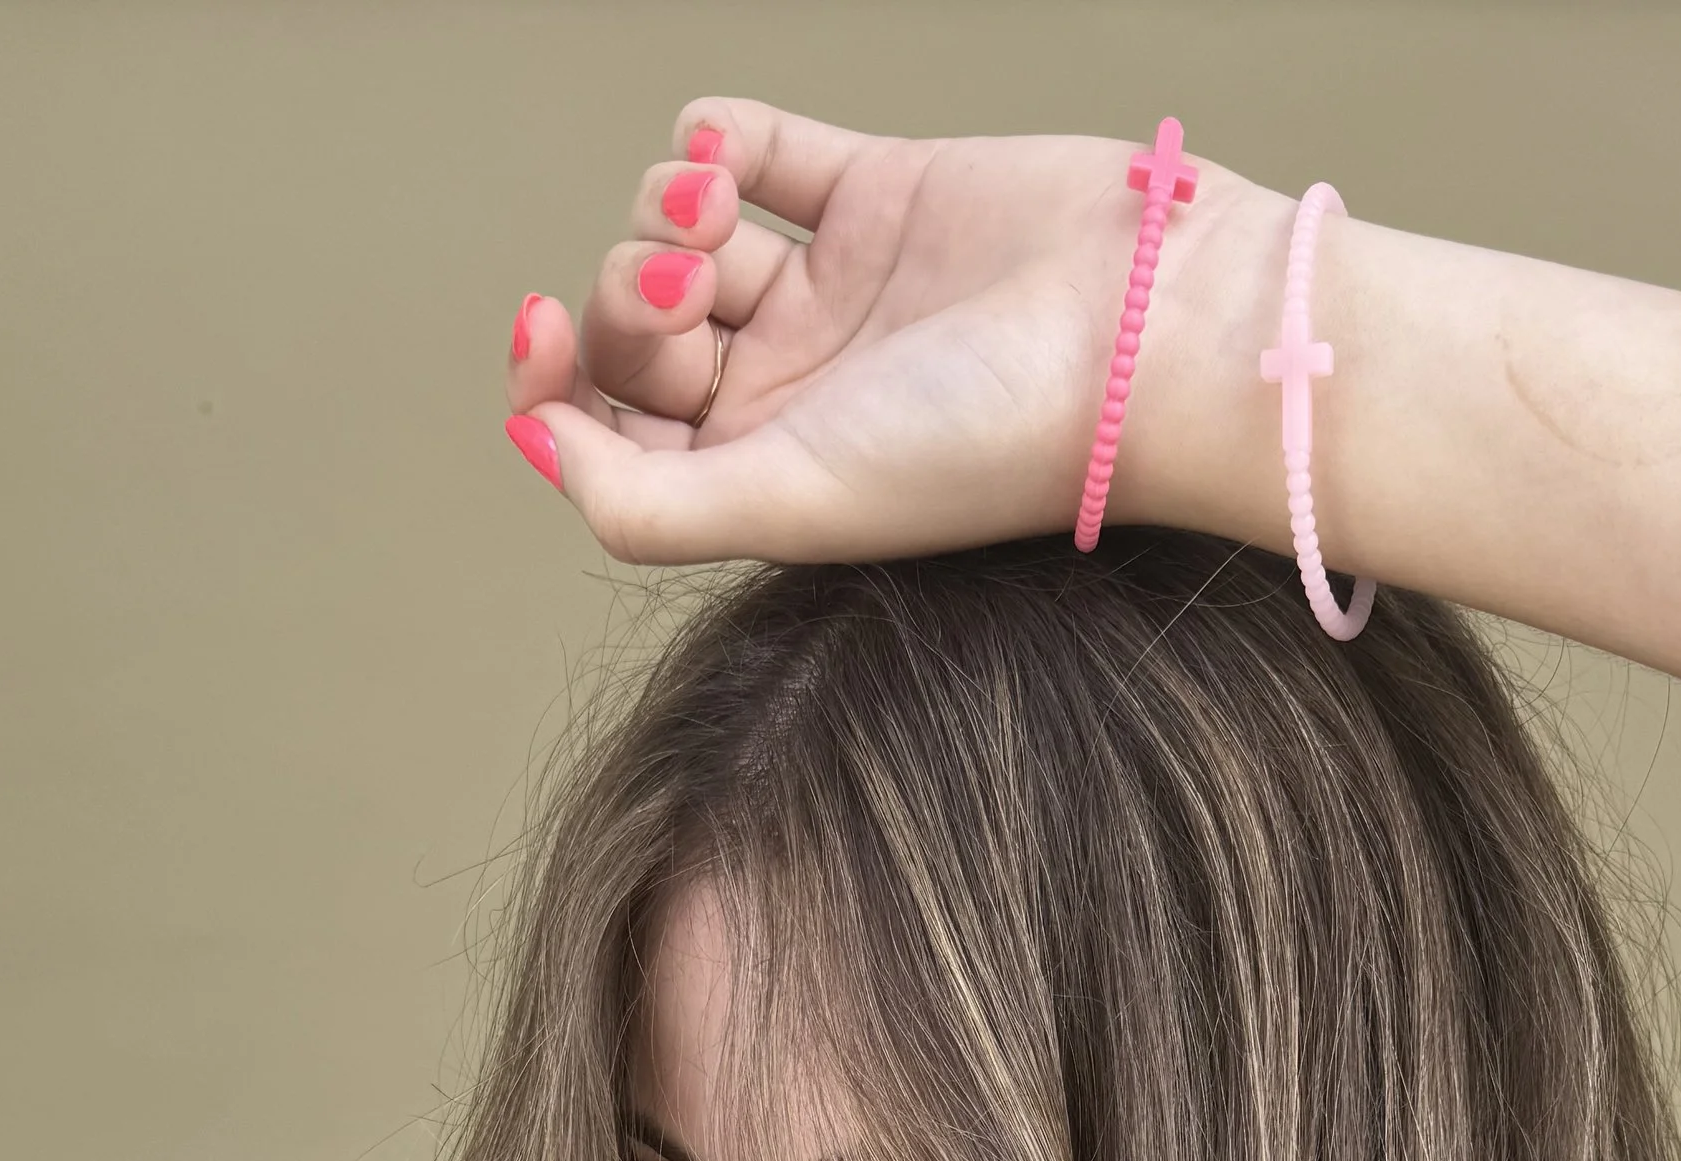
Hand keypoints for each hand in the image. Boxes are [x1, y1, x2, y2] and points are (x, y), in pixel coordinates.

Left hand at [503, 94, 1290, 566]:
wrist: (1144, 338)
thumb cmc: (991, 441)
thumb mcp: (794, 504)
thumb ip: (645, 503)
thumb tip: (536, 446)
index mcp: (769, 476)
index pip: (615, 430)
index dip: (555, 384)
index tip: (537, 337)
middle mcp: (792, 388)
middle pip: (635, 327)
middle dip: (628, 293)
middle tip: (688, 292)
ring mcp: (830, 289)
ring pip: (676, 231)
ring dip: (663, 208)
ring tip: (712, 213)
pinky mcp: (873, 192)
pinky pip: (750, 146)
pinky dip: (712, 137)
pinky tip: (724, 155)